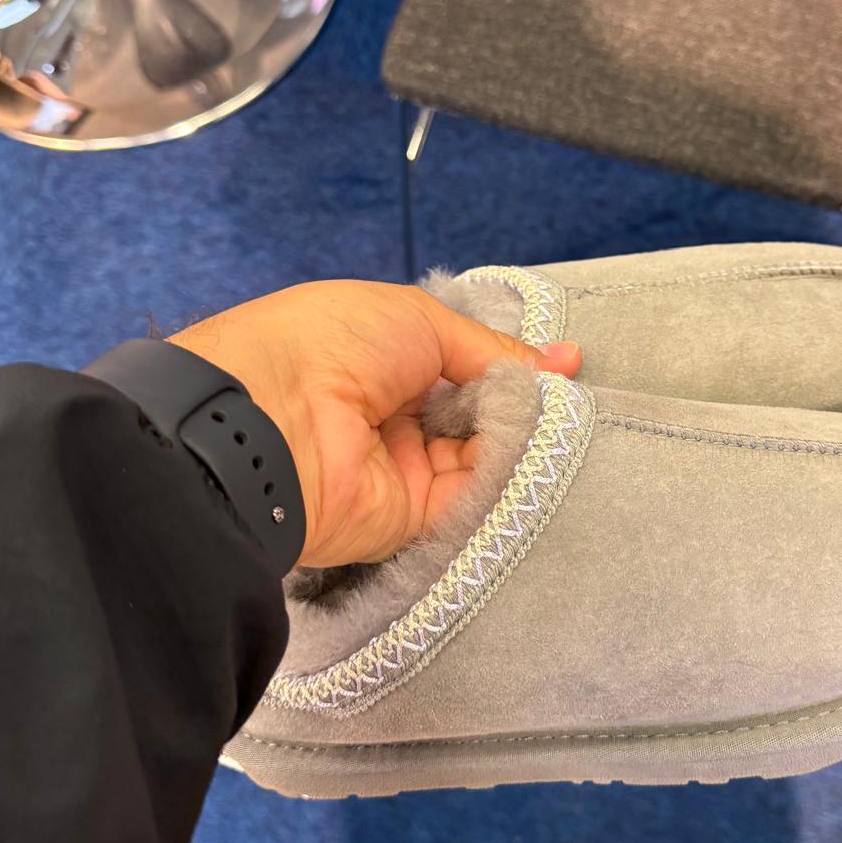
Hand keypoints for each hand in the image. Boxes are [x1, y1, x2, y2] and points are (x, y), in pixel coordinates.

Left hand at [170, 281, 579, 567]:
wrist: (270, 418)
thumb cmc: (335, 343)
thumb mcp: (419, 321)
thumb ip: (491, 350)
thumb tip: (565, 361)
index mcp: (381, 360)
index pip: (461, 367)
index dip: (510, 367)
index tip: (566, 367)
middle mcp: (391, 416)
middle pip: (476, 416)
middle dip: (521, 405)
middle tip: (570, 396)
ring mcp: (401, 471)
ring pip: (481, 460)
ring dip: (520, 441)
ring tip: (562, 421)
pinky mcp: (409, 521)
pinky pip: (469, 502)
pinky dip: (505, 481)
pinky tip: (538, 455)